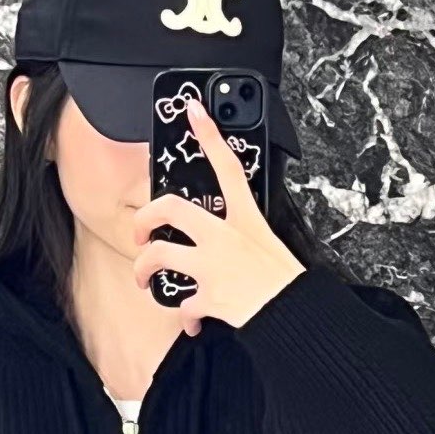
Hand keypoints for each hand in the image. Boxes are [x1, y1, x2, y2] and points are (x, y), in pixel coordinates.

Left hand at [131, 94, 305, 331]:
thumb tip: (232, 243)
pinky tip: (192, 321)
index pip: (227, 167)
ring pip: (158, 255)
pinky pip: (183, 306)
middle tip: (139, 233)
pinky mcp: (207, 296)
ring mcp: (211, 265)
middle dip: (144, 218)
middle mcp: (223, 237)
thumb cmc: (288, 283)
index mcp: (245, 220)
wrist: (294, 314)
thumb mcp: (270, 244)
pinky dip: (186, 317)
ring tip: (144, 279)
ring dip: (144, 269)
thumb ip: (245, 237)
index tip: (194, 112)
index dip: (210, 135)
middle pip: (170, 208)